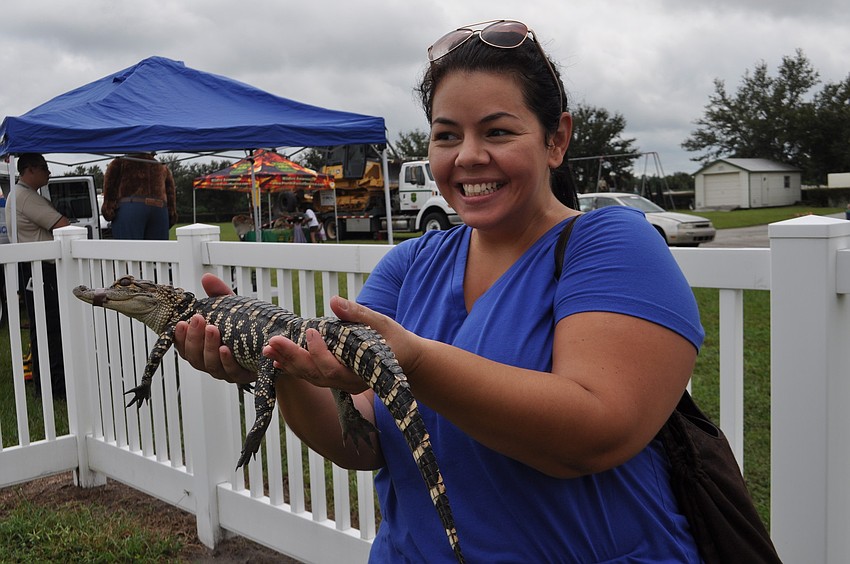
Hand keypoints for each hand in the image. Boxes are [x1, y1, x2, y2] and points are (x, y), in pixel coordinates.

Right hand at [173, 273, 254, 383]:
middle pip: (194, 357)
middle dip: (194, 338)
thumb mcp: (232, 309)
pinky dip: (227, 361)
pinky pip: (231, 372)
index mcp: (202, 348)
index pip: (184, 346)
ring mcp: (225, 371)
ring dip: (209, 347)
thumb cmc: (246, 327)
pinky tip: (226, 348)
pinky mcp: (243, 377)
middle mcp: (210, 362)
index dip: (179, 337)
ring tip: (213, 329)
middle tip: (199, 320)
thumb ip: (219, 295)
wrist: (274, 345)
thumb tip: (207, 278)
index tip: (181, 322)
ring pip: (210, 365)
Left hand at [263, 296, 425, 393]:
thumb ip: (358, 313)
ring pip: (310, 377)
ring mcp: (341, 384)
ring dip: (288, 362)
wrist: (406, 359)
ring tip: (268, 349)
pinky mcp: (335, 379)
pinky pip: (312, 376)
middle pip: (315, 375)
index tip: (310, 330)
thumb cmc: (396, 339)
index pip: (333, 369)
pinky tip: (277, 359)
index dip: (318, 352)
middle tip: (272, 342)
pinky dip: (294, 367)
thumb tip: (333, 301)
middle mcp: (349, 384)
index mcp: (361, 372)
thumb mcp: (382, 323)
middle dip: (292, 358)